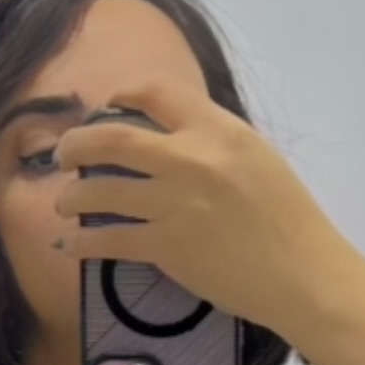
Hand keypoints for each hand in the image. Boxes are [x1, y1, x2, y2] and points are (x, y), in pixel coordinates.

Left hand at [49, 76, 338, 337]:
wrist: (301, 273)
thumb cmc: (287, 219)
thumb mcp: (256, 157)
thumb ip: (213, 141)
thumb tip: (172, 136)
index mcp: (218, 129)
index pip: (155, 92)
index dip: (119, 95)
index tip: (105, 108)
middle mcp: (192, 159)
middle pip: (112, 137)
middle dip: (76, 144)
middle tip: (63, 155)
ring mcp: (175, 204)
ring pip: (100, 190)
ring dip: (71, 197)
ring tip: (64, 203)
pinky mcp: (166, 247)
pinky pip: (108, 240)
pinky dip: (81, 242)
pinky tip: (70, 244)